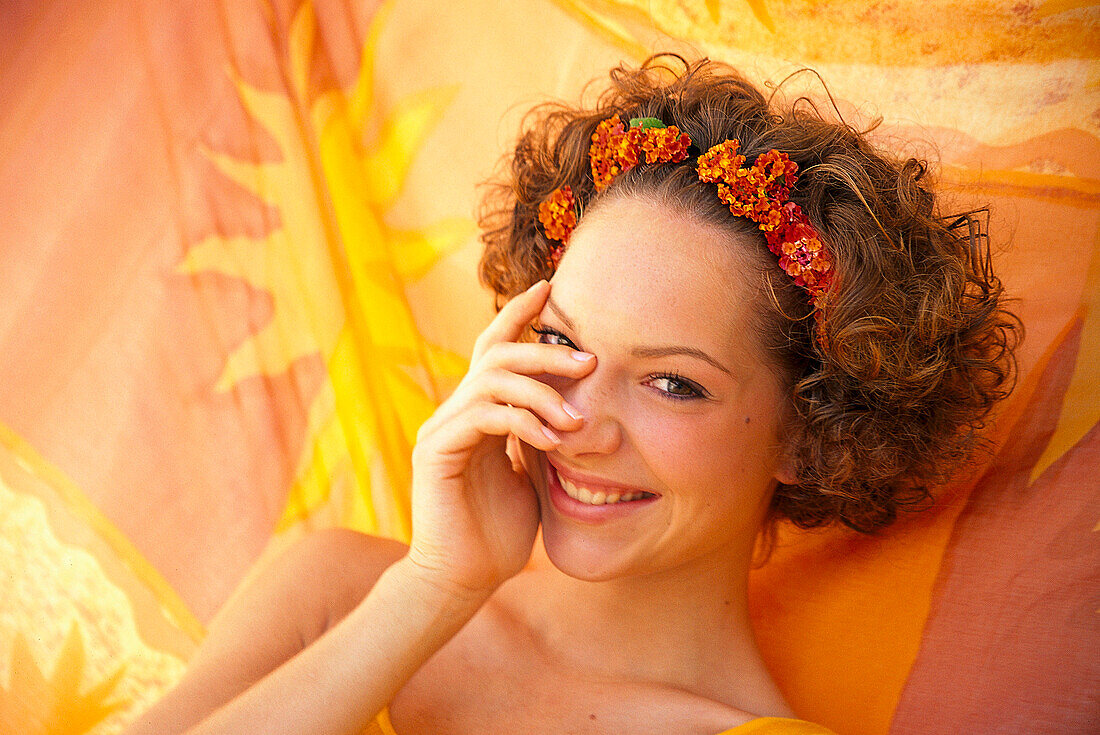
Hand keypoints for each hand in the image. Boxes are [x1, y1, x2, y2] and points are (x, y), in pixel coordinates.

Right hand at [406, 280, 594, 595]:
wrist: (464, 578)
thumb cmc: (500, 530)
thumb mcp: (534, 473)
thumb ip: (544, 435)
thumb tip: (583, 408)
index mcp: (478, 410)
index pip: (496, 348)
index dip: (519, 315)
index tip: (552, 290)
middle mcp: (456, 410)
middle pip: (496, 353)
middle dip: (546, 351)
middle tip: (590, 361)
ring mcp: (443, 428)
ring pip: (491, 379)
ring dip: (542, 393)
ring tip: (578, 419)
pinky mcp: (436, 451)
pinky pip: (482, 416)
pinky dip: (522, 422)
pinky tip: (552, 441)